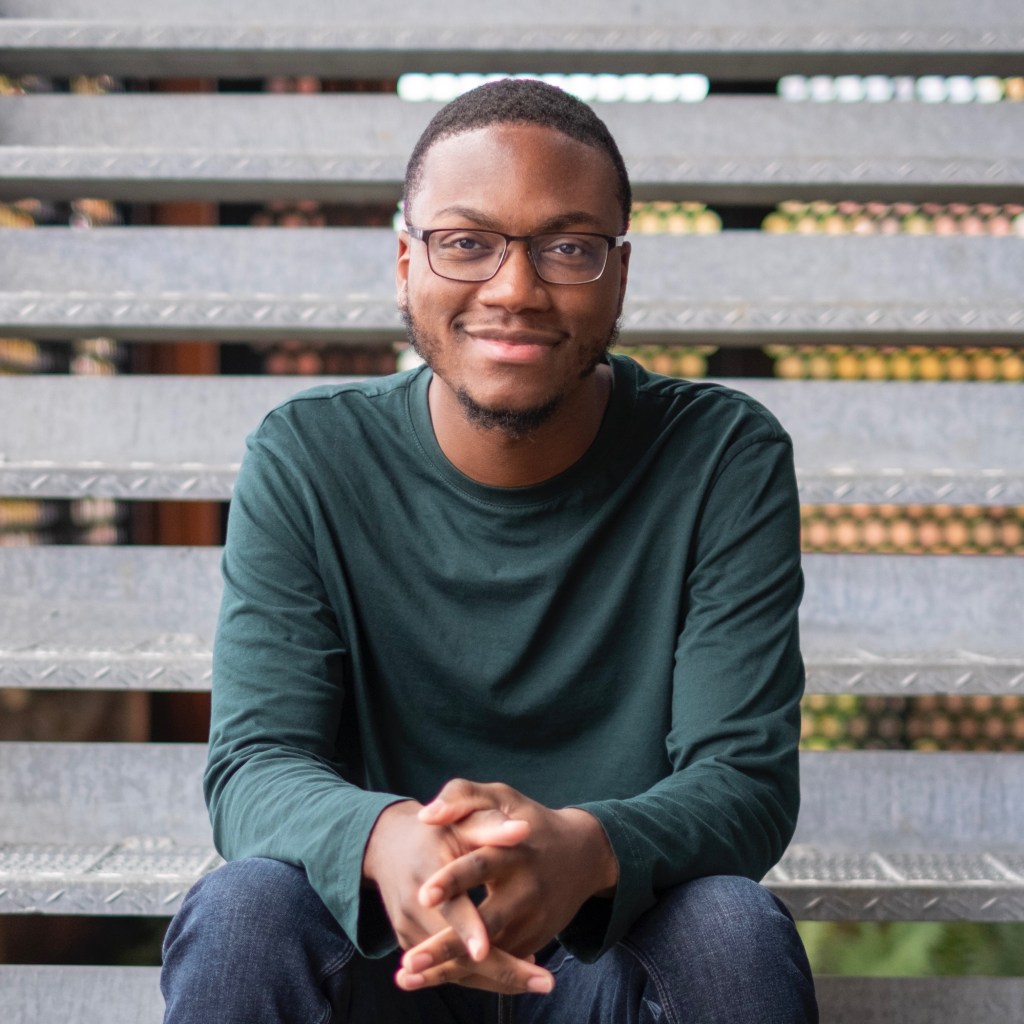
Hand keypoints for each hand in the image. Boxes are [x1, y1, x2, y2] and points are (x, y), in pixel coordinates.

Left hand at [394, 780, 617, 992]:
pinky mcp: (534, 940)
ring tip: (409, 977)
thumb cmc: (528, 819)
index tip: (423, 895)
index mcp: (515, 851)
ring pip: (491, 952)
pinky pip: (499, 963)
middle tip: (411, 960)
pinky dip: (467, 974)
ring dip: (451, 969)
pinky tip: (430, 980)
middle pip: (487, 921)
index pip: (481, 865)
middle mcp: (527, 889)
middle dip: (448, 944)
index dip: (453, 880)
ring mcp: (534, 920)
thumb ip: (463, 796)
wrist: (582, 854)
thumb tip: (426, 814)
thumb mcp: (502, 797)